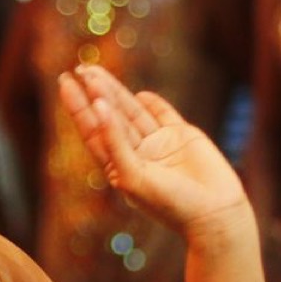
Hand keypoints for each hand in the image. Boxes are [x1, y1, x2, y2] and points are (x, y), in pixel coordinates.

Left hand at [57, 64, 251, 235]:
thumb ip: (115, 140)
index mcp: (119, 167)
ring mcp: (160, 144)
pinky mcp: (183, 137)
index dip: (79, 108)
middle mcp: (138, 154)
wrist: (215, 213)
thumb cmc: (170, 203)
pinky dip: (153, 103)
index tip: (65, 84)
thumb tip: (98, 105)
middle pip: (111, 117)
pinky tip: (140, 94)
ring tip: (97, 72)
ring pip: (134, 112)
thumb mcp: (133, 174)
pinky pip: (164, 115)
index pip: (93, 131)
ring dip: (116, 92)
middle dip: (95, 93)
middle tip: (80, 68)